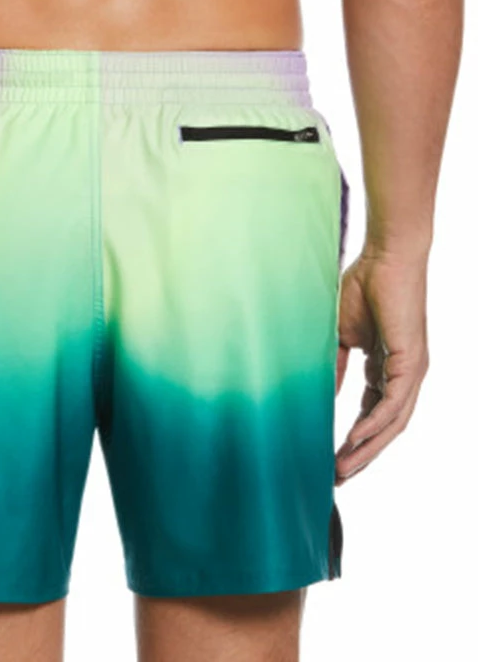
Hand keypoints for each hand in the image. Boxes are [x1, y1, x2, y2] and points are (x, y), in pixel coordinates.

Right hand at [334, 246, 429, 484]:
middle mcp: (404, 376)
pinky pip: (393, 403)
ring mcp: (411, 371)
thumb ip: (336, 367)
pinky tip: (353, 439)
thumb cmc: (363, 287)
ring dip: (367, 449)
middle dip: (361, 456)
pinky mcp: (411, 362)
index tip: (331, 460)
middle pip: (385, 428)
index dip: (354, 440)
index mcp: (387, 369)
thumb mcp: (341, 336)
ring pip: (392, 423)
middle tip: (337, 479)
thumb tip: (325, 395)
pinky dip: (374, 424)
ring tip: (342, 469)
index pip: (372, 415)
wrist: (385, 258)